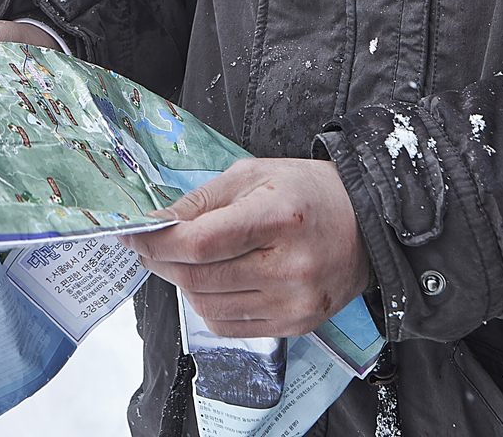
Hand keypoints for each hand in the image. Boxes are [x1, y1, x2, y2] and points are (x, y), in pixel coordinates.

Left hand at [123, 157, 369, 337]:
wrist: (368, 224)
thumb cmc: (309, 193)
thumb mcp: (253, 175)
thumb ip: (200, 201)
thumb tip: (155, 223)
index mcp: (279, 219)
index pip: (198, 244)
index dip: (156, 242)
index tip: (134, 234)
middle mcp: (289, 267)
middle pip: (198, 278)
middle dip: (162, 261)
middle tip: (151, 245)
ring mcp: (294, 303)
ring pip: (207, 307)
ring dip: (183, 284)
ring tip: (185, 260)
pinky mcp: (296, 325)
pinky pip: (230, 326)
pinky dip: (208, 306)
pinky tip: (212, 282)